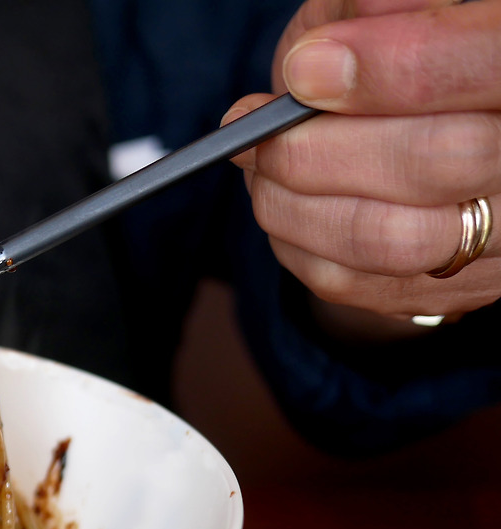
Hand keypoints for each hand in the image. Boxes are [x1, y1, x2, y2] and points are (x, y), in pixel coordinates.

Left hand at [225, 0, 500, 330]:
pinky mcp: (452, 293)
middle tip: (259, 128)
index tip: (305, 69)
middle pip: (438, 160)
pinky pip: (357, 283)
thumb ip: (370, 9)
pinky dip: (298, 243)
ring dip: (297, 204)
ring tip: (261, 166)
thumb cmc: (395, 59)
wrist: (415, 134)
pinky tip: (285, 203)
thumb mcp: (387, 10)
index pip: (490, 62)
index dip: (394, 68)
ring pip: (393, 239)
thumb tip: (330, 47)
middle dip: (320, 146)